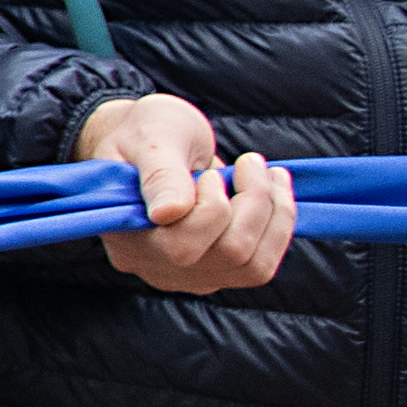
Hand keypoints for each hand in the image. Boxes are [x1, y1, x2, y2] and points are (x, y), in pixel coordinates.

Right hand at [84, 89, 299, 296]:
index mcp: (127, 237)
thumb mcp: (150, 140)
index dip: (212, 208)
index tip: (210, 173)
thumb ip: (160, 176)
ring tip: (270, 174)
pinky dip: (279, 225)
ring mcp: (189, 273)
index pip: (181, 247)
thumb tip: (168, 213)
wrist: (150, 139)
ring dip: (275, 214)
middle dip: (254, 203)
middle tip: (250, 163)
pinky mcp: (218, 269)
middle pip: (227, 255)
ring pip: (253, 265)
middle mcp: (156, 266)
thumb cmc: (143, 133)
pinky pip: (262, 264)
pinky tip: (273, 193)